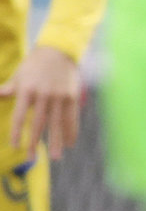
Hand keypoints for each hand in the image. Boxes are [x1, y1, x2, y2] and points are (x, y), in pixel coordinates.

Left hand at [0, 45, 82, 159]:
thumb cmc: (34, 65)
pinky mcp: (71, 97)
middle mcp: (44, 95)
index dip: (17, 131)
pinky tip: (69, 143)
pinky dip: (71, 131)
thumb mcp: (19, 76)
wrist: (58, 52)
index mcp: (27, 90)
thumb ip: (9, 89)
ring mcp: (59, 96)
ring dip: (56, 142)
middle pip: (39, 123)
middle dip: (34, 142)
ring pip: (57, 123)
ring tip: (55, 157)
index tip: (15, 146)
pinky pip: (71, 117)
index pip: (20, 115)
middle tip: (31, 158)